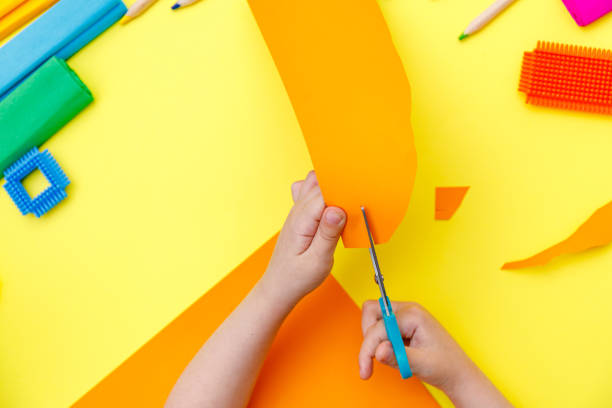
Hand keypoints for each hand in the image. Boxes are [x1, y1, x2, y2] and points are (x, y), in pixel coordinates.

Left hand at [258, 171, 345, 305]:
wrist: (280, 286)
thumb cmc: (297, 277)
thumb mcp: (318, 261)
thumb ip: (328, 234)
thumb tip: (337, 210)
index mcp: (301, 220)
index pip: (323, 192)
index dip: (341, 191)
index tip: (355, 198)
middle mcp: (297, 211)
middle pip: (320, 183)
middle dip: (339, 187)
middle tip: (353, 204)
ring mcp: (297, 211)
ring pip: (314, 183)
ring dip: (330, 188)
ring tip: (344, 204)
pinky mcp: (301, 215)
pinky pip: (311, 193)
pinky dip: (324, 194)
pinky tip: (332, 208)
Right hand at [359, 301, 511, 407]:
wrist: (457, 372)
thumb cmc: (445, 365)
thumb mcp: (421, 364)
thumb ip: (397, 357)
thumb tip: (378, 351)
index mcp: (413, 315)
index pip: (378, 326)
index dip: (369, 348)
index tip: (366, 367)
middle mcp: (407, 311)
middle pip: (371, 312)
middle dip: (369, 338)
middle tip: (372, 360)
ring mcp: (404, 316)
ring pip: (373, 320)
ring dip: (374, 341)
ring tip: (388, 358)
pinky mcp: (402, 325)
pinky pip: (381, 328)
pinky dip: (380, 343)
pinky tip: (392, 355)